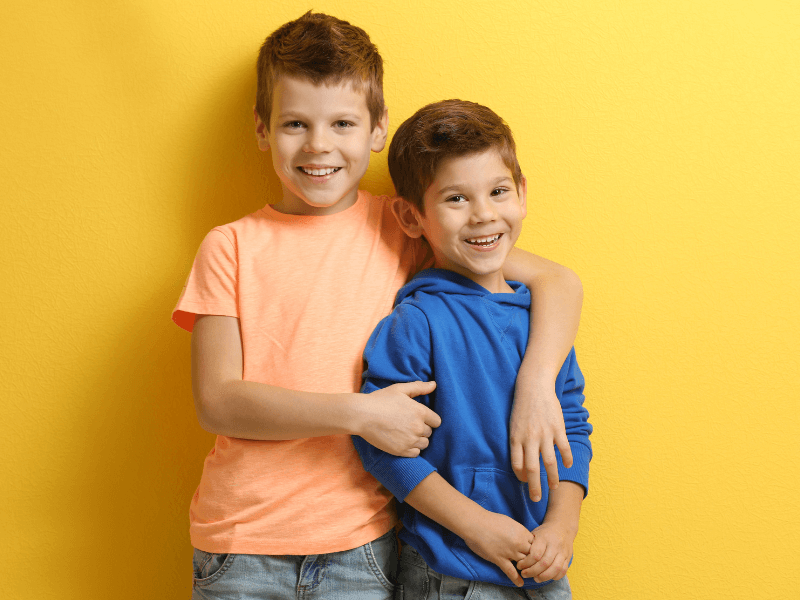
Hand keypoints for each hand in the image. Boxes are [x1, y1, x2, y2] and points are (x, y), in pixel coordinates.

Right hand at [357, 381, 440, 456]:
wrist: (362, 415)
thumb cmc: (380, 400)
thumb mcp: (400, 389)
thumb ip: (419, 387)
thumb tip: (434, 384)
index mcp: (420, 412)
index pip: (437, 421)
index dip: (429, 419)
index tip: (419, 418)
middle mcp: (418, 427)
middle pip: (430, 433)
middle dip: (422, 429)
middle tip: (409, 424)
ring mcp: (410, 440)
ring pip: (424, 444)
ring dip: (418, 439)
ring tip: (406, 433)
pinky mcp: (401, 451)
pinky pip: (416, 453)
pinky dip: (412, 449)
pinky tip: (403, 441)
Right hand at [462, 511, 532, 586]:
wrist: (476, 523)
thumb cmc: (490, 520)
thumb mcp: (510, 522)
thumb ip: (518, 531)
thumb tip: (521, 537)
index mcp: (522, 532)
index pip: (536, 544)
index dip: (534, 548)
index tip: (531, 551)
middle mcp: (518, 543)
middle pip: (532, 555)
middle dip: (532, 559)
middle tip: (530, 563)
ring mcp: (509, 552)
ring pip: (524, 564)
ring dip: (525, 568)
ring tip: (527, 572)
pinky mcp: (500, 559)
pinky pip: (511, 572)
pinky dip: (516, 579)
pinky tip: (520, 583)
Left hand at [509, 378, 571, 500]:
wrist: (533, 386)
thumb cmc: (522, 407)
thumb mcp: (514, 425)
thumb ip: (518, 443)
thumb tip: (522, 462)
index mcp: (516, 438)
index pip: (517, 464)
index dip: (521, 477)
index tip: (525, 483)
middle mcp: (530, 438)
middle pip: (532, 469)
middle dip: (534, 487)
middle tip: (536, 499)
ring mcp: (545, 434)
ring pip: (549, 462)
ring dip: (552, 477)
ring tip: (554, 487)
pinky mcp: (557, 428)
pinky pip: (563, 448)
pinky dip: (566, 459)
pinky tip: (567, 466)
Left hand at [516, 521, 573, 582]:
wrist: (562, 527)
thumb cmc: (544, 532)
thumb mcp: (534, 534)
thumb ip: (528, 545)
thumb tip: (518, 560)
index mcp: (544, 538)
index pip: (535, 554)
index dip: (526, 563)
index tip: (519, 566)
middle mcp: (555, 545)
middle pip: (545, 563)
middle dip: (533, 572)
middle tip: (524, 574)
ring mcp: (563, 552)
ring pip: (555, 569)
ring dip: (544, 577)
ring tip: (535, 578)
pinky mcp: (568, 558)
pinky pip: (563, 571)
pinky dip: (554, 577)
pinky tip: (546, 577)